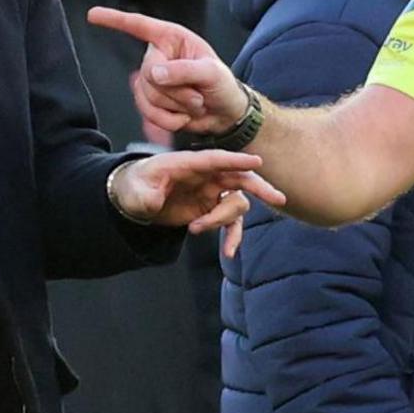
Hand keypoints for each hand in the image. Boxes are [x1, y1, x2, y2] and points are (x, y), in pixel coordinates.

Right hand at [87, 7, 249, 136]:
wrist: (226, 114)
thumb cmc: (223, 86)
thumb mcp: (212, 74)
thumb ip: (184, 71)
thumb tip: (153, 73)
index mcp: (172, 38)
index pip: (139, 26)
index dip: (115, 20)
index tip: (91, 15)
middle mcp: (158, 55)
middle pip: (148, 74)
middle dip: (176, 91)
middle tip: (198, 96)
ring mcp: (152, 79)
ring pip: (146, 96)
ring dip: (175, 106)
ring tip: (195, 104)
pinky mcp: (151, 101)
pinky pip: (147, 112)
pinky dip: (168, 120)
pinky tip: (183, 118)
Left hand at [108, 151, 286, 232]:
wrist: (136, 200)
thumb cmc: (136, 187)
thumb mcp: (135, 190)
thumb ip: (146, 195)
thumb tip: (154, 201)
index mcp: (188, 164)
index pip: (216, 159)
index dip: (236, 160)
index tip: (257, 162)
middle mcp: (206, 177)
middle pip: (239, 177)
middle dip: (259, 187)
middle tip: (278, 199)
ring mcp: (211, 194)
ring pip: (235, 204)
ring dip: (221, 221)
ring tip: (195, 230)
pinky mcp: (211, 210)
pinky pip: (231, 223)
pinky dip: (232, 237)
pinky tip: (229, 252)